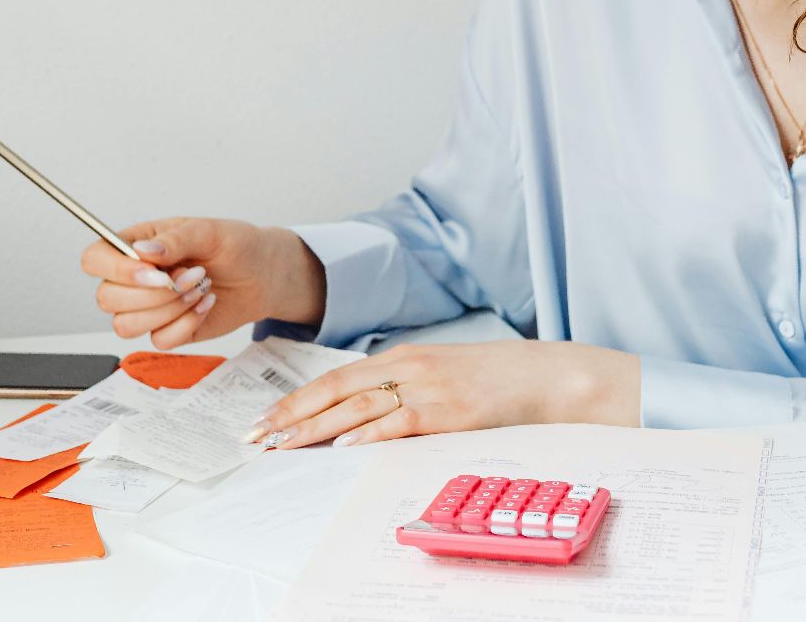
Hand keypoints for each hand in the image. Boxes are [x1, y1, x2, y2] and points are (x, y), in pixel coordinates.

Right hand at [80, 217, 325, 349]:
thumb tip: (142, 252)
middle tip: (192, 276)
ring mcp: (147, 307)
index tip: (155, 272)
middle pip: (106, 298)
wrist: (262, 276)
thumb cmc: (235, 246)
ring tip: (199, 289)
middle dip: (153, 294)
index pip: (94, 259)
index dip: (115, 270)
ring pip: (125, 325)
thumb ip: (176, 239)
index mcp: (135, 245)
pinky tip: (204, 306)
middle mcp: (134, 278)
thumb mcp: (209, 231)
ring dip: (168, 310)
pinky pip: (158, 341)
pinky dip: (185, 326)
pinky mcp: (166, 330)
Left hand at [244, 340, 640, 448]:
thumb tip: (362, 417)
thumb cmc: (495, 380)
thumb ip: (403, 388)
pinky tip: (341, 448)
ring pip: (357, 408)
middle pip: (335, 391)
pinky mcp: (448, 410)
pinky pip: (399, 423)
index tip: (266, 421)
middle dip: (291, 416)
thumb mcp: (441, 375)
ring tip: (282, 445)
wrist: (548, 375)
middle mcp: (407, 367)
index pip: (335, 379)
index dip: (296, 400)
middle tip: (257, 438)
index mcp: (402, 357)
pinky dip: (367, 436)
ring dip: (314, 429)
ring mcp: (427, 386)